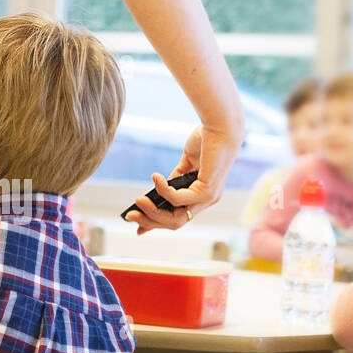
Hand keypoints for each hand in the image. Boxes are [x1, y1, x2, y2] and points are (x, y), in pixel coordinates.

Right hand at [125, 122, 242, 234]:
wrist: (221, 125)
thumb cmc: (206, 140)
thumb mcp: (187, 163)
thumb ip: (175, 179)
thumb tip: (157, 191)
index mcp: (202, 195)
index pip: (178, 216)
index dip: (157, 222)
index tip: (137, 226)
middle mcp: (207, 201)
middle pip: (175, 223)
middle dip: (150, 221)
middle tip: (130, 215)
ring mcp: (209, 198)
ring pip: (176, 218)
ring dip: (153, 212)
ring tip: (138, 201)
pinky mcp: (207, 191)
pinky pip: (177, 199)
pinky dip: (162, 190)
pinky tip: (155, 178)